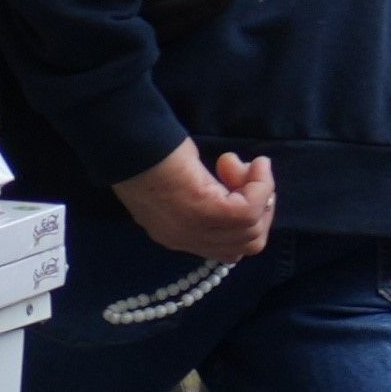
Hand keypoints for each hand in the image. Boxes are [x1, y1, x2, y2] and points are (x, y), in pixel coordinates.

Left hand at [116, 144, 275, 263]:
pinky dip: (261, 186)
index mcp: (176, 236)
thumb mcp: (179, 186)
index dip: (250, 221)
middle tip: (251, 178)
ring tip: (246, 167)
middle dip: (261, 210)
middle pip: (247, 244)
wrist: (129, 141)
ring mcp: (195, 230)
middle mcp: (186, 240)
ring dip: (260, 195)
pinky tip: (258, 165)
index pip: (230, 250)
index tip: (241, 186)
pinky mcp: (205, 212)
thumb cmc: (151, 152)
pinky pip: (249, 210)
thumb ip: (201, 199)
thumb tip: (231, 190)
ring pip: (251, 230)